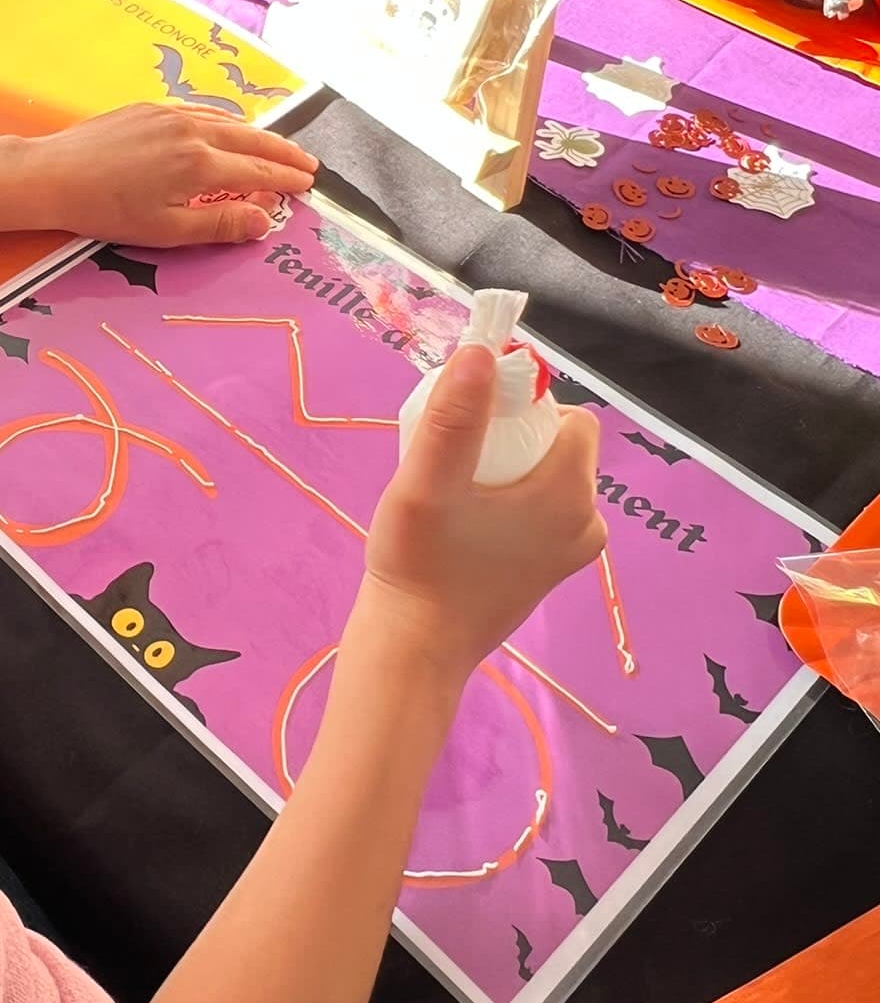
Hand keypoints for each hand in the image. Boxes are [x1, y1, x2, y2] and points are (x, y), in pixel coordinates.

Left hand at [19, 104, 315, 245]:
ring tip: (278, 148)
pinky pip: (201, 110)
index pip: (258, 172)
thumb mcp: (167, 231)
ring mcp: (170, 114)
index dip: (286, 181)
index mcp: (201, 165)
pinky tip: (229, 126)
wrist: (53, 175)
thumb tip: (265, 221)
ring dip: (258, 135)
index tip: (308, 187)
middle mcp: (193, 131)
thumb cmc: (107, 211)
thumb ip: (220, 225)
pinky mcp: (149, 108)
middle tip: (309, 165)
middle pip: (251, 141)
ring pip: (228, 121)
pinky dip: (226, 120)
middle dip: (283, 154)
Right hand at [349, 345, 606, 692]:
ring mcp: (571, 552)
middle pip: (559, 447)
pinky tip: (464, 520)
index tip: (473, 425)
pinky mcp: (550, 573)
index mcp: (571, 492)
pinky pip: (541, 514)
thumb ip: (454, 418)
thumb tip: (481, 351)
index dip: (524, 408)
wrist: (414, 650)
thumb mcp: (426, 482)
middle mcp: (588, 522)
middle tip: (455, 461)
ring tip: (455, 491)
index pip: (569, 416)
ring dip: (510, 472)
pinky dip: (511, 505)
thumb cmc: (419, 565)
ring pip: (548, 480)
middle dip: (513, 438)